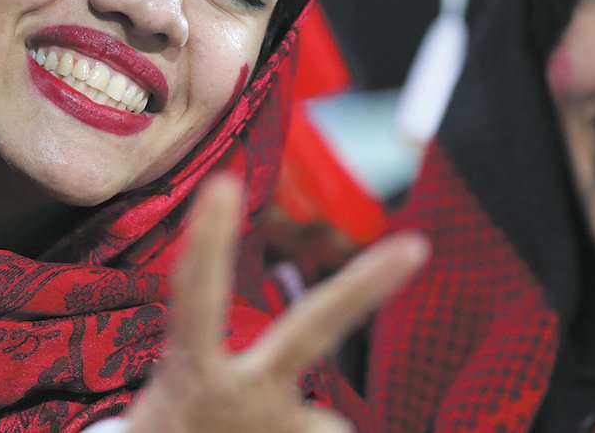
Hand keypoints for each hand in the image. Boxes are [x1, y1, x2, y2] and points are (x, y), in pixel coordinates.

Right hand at [124, 174, 429, 432]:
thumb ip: (231, 381)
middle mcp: (240, 395)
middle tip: (417, 247)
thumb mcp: (177, 399)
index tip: (223, 185)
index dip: (207, 243)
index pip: (195, 297)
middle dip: (364, 287)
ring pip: (324, 425)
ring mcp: (274, 428)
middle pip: (311, 331)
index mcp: (191, 373)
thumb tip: (325, 418)